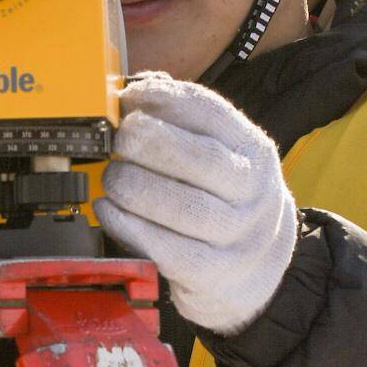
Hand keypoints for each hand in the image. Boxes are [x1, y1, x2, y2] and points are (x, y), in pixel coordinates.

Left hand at [97, 73, 296, 334]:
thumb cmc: (223, 202)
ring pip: (181, 206)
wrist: (257, 270)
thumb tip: (136, 91)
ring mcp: (235, 236)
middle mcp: (252, 192)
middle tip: (119, 141)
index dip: (165, 100)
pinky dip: (127, 226)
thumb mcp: (221, 157)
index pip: (211, 114)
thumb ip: (183, 124)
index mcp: (253, 152)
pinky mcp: (210, 274)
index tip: (130, 97)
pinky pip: (163, 248)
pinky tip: (109, 211)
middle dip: (147, 143)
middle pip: (199, 159)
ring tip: (113, 178)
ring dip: (133, 186)